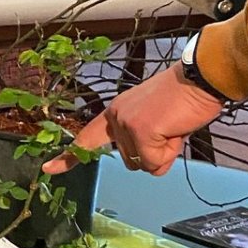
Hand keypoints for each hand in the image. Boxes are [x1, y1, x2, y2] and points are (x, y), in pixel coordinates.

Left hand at [43, 65, 225, 178]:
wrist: (200, 78)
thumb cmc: (183, 99)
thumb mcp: (155, 119)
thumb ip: (141, 138)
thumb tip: (146, 162)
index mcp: (116, 112)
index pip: (87, 137)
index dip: (69, 156)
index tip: (48, 169)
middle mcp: (115, 117)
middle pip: (131, 162)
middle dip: (155, 154)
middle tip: (169, 128)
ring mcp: (126, 124)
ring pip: (143, 165)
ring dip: (163, 153)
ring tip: (173, 126)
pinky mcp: (140, 131)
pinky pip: (153, 163)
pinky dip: (169, 153)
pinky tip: (175, 130)